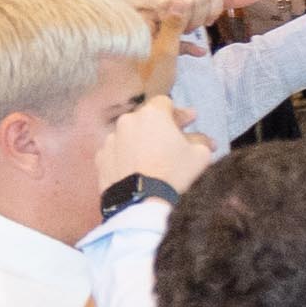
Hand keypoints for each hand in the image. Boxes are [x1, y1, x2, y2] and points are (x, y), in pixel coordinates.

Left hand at [98, 94, 222, 196]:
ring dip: (141, 143)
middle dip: (160, 128)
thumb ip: (202, 142)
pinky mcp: (100, 159)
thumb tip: (205, 141)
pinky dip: (126, 158)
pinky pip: (117, 153)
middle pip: (146, 119)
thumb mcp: (200, 156)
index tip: (191, 122)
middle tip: (172, 141)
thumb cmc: (174, 173)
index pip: (166, 103)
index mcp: (152, 114)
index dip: (179, 113)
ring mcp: (110, 140)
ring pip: (130, 136)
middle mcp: (127, 121)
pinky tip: (136, 171)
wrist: (141, 203)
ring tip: (152, 160)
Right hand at [122, 0, 229, 31]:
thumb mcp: (202, 5)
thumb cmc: (169, 12)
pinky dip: (167, 21)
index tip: (205, 19)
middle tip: (187, 25)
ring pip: (185, 1)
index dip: (214, 10)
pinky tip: (160, 25)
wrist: (135, 24)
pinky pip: (165, 4)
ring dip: (182, 23)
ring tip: (173, 26)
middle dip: (197, 19)